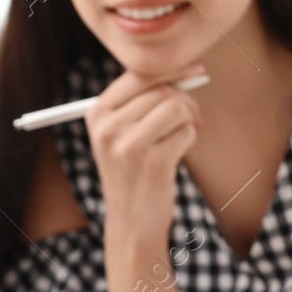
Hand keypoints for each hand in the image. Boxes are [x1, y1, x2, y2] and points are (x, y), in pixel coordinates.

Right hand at [82, 63, 205, 246]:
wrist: (131, 222)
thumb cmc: (133, 173)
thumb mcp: (121, 135)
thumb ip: (142, 101)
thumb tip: (186, 71)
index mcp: (97, 114)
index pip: (138, 75)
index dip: (172, 69)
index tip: (195, 71)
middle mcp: (108, 128)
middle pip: (162, 90)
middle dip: (185, 100)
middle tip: (191, 118)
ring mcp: (128, 146)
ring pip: (176, 108)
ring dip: (188, 122)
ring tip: (180, 138)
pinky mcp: (153, 163)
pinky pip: (186, 132)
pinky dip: (189, 140)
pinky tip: (176, 155)